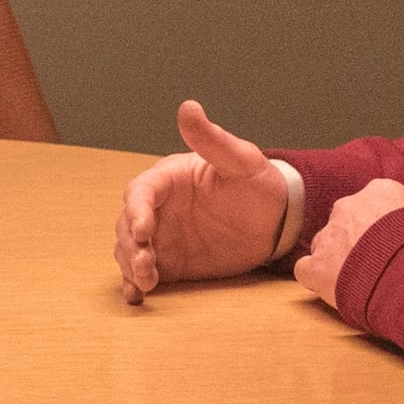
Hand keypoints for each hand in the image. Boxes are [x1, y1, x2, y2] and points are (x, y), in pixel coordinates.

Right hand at [114, 99, 289, 304]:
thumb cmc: (259, 185)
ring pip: (129, 251)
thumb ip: (212, 139)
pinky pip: (143, 274)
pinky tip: (136, 296)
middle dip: (131, 246)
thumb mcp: (240, 161)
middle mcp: (157, 208)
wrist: (276, 222)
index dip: (136, 210)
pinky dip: (135, 284)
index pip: (140, 192)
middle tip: (147, 264)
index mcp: (168, 180)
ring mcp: (161, 237)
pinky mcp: (169, 263)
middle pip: (126, 225)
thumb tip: (188, 107)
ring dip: (132, 266)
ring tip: (148, 282)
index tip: (143, 230)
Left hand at [292, 178, 403, 307]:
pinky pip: (306, 270)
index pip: (370, 204)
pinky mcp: (317, 266)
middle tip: (374, 264)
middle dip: (354, 241)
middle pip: (343, 222)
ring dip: (336, 260)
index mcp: (380, 191)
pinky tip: (335, 290)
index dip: (377, 225)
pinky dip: (317, 280)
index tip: (388, 242)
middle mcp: (349, 207)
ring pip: (323, 245)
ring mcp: (330, 235)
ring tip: (359, 281)